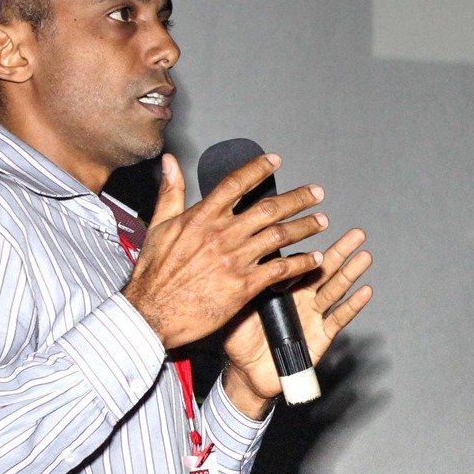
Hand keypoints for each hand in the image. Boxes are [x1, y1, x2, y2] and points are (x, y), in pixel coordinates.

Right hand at [123, 153, 328, 349]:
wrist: (152, 313)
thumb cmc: (153, 274)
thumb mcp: (159, 226)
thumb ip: (170, 192)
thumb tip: (171, 162)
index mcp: (202, 217)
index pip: (236, 184)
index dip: (258, 169)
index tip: (276, 161)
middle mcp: (223, 234)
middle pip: (268, 208)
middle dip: (297, 199)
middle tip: (316, 193)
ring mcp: (235, 259)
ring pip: (279, 236)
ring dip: (305, 227)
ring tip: (321, 222)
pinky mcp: (243, 285)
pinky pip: (280, 270)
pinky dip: (301, 263)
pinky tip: (314, 259)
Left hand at [222, 227, 373, 417]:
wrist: (247, 372)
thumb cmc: (240, 338)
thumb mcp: (238, 304)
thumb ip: (246, 281)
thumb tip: (243, 252)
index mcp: (282, 286)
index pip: (299, 260)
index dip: (308, 246)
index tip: (318, 224)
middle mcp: (301, 296)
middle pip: (324, 269)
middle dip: (341, 251)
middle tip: (356, 234)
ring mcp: (313, 315)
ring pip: (335, 289)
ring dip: (351, 272)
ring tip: (364, 256)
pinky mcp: (321, 335)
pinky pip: (338, 318)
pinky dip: (352, 305)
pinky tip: (365, 291)